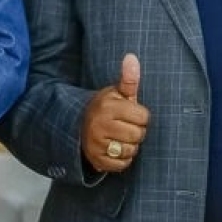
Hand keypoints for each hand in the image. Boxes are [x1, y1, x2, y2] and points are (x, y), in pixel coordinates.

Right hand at [81, 54, 148, 172]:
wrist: (79, 126)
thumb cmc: (106, 108)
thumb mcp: (117, 92)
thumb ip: (128, 78)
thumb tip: (131, 56)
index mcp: (108, 106)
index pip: (143, 117)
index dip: (141, 116)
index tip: (131, 114)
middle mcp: (100, 125)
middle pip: (138, 135)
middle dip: (137, 132)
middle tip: (126, 126)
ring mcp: (97, 144)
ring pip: (131, 151)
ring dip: (130, 146)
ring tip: (121, 137)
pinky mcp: (96, 160)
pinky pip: (122, 165)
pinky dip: (123, 159)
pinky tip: (116, 149)